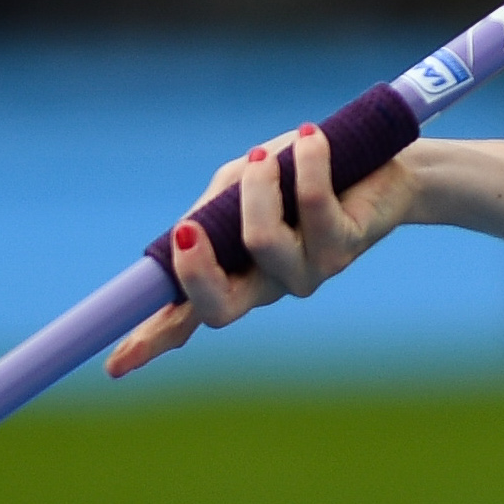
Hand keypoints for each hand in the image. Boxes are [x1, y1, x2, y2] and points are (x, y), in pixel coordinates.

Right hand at [105, 120, 415, 377]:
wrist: (387, 160)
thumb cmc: (302, 170)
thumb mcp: (243, 184)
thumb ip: (214, 210)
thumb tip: (186, 236)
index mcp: (235, 274)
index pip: (187, 315)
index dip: (151, 340)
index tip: (116, 365)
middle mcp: (268, 285)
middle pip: (219, 308)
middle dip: (196, 271)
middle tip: (188, 231)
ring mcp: (306, 273)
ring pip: (262, 242)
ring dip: (258, 188)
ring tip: (267, 155)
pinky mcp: (344, 247)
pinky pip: (313, 207)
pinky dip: (307, 164)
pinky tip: (312, 138)